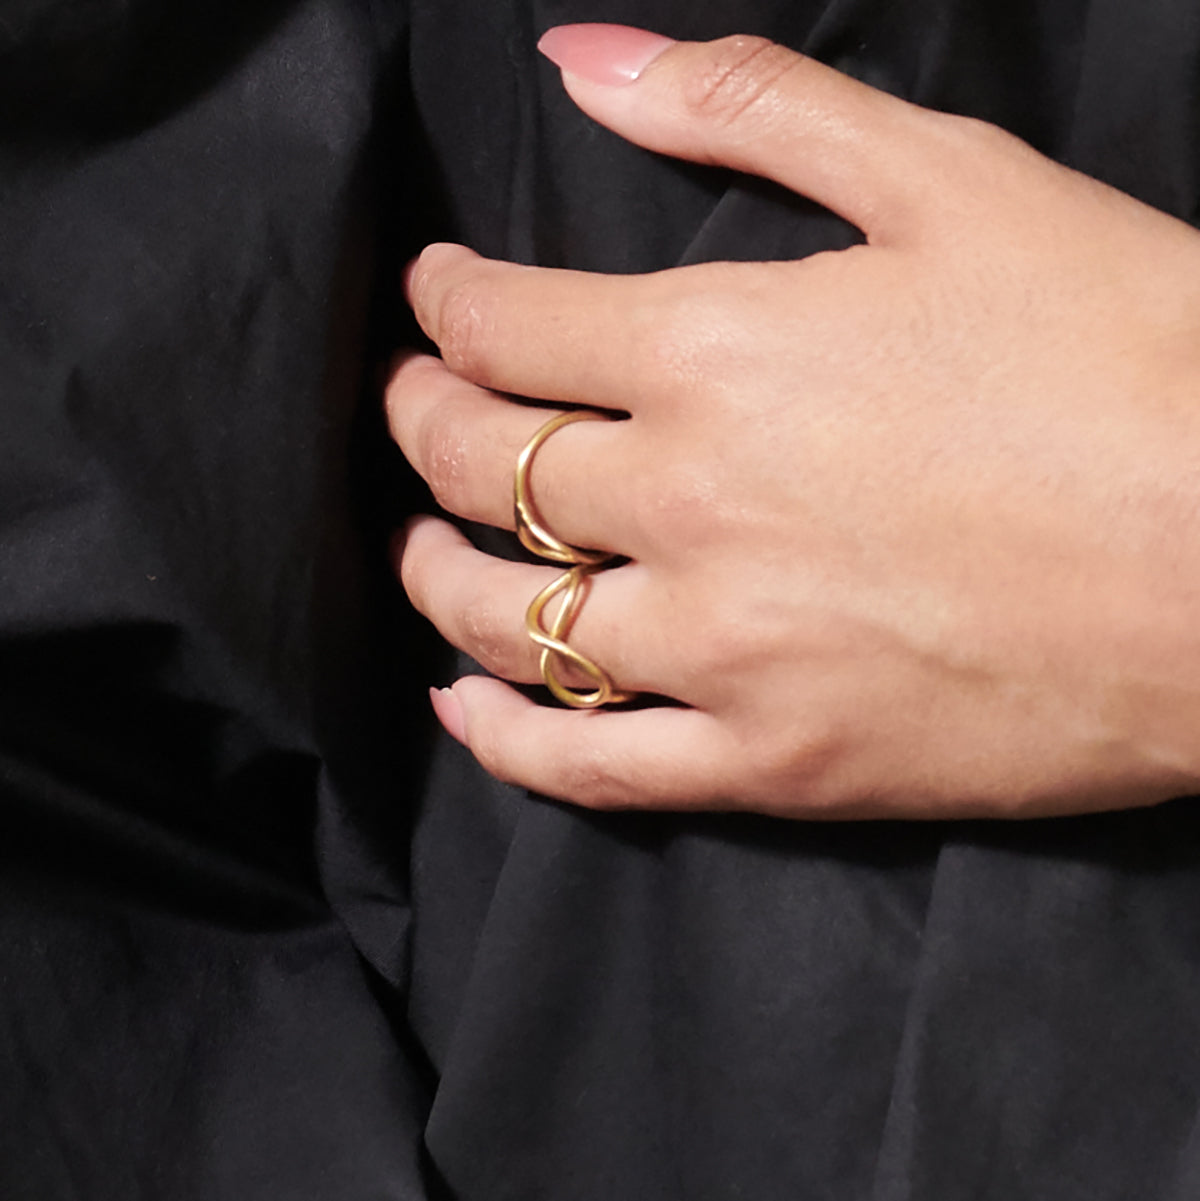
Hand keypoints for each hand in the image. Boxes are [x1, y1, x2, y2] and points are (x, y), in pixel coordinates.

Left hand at [386, 24, 1199, 818]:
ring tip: (420, 545)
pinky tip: (460, 704)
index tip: (437, 297)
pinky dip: (503, 737)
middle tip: (414, 404)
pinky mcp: (775, 760)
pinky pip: (587, 764)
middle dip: (419, 423)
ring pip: (502, 620)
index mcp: (717, 352)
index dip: (443, 304)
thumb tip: (588, 60)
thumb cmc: (1127, 357)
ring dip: (431, 573)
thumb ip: (749, 108)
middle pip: (477, 467)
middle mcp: (690, 502)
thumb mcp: (949, 182)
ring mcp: (725, 647)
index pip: (501, 324)